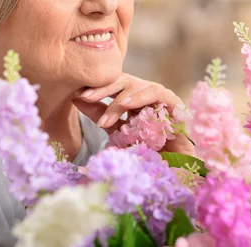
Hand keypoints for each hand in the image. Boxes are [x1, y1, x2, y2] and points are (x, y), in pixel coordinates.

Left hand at [72, 73, 194, 155]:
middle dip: (102, 88)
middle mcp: (144, 94)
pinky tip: (127, 104)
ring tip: (106, 116)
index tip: (77, 96)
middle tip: (85, 96)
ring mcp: (159, 97)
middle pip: (121, 81)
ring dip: (118, 99)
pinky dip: (140, 96)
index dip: (95, 89)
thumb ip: (100, 115)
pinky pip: (155, 92)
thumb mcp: (118, 133)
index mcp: (130, 99)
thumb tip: (76, 98)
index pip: (111, 87)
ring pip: (136, 85)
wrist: (174, 170)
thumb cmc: (147, 153)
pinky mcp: (174, 101)